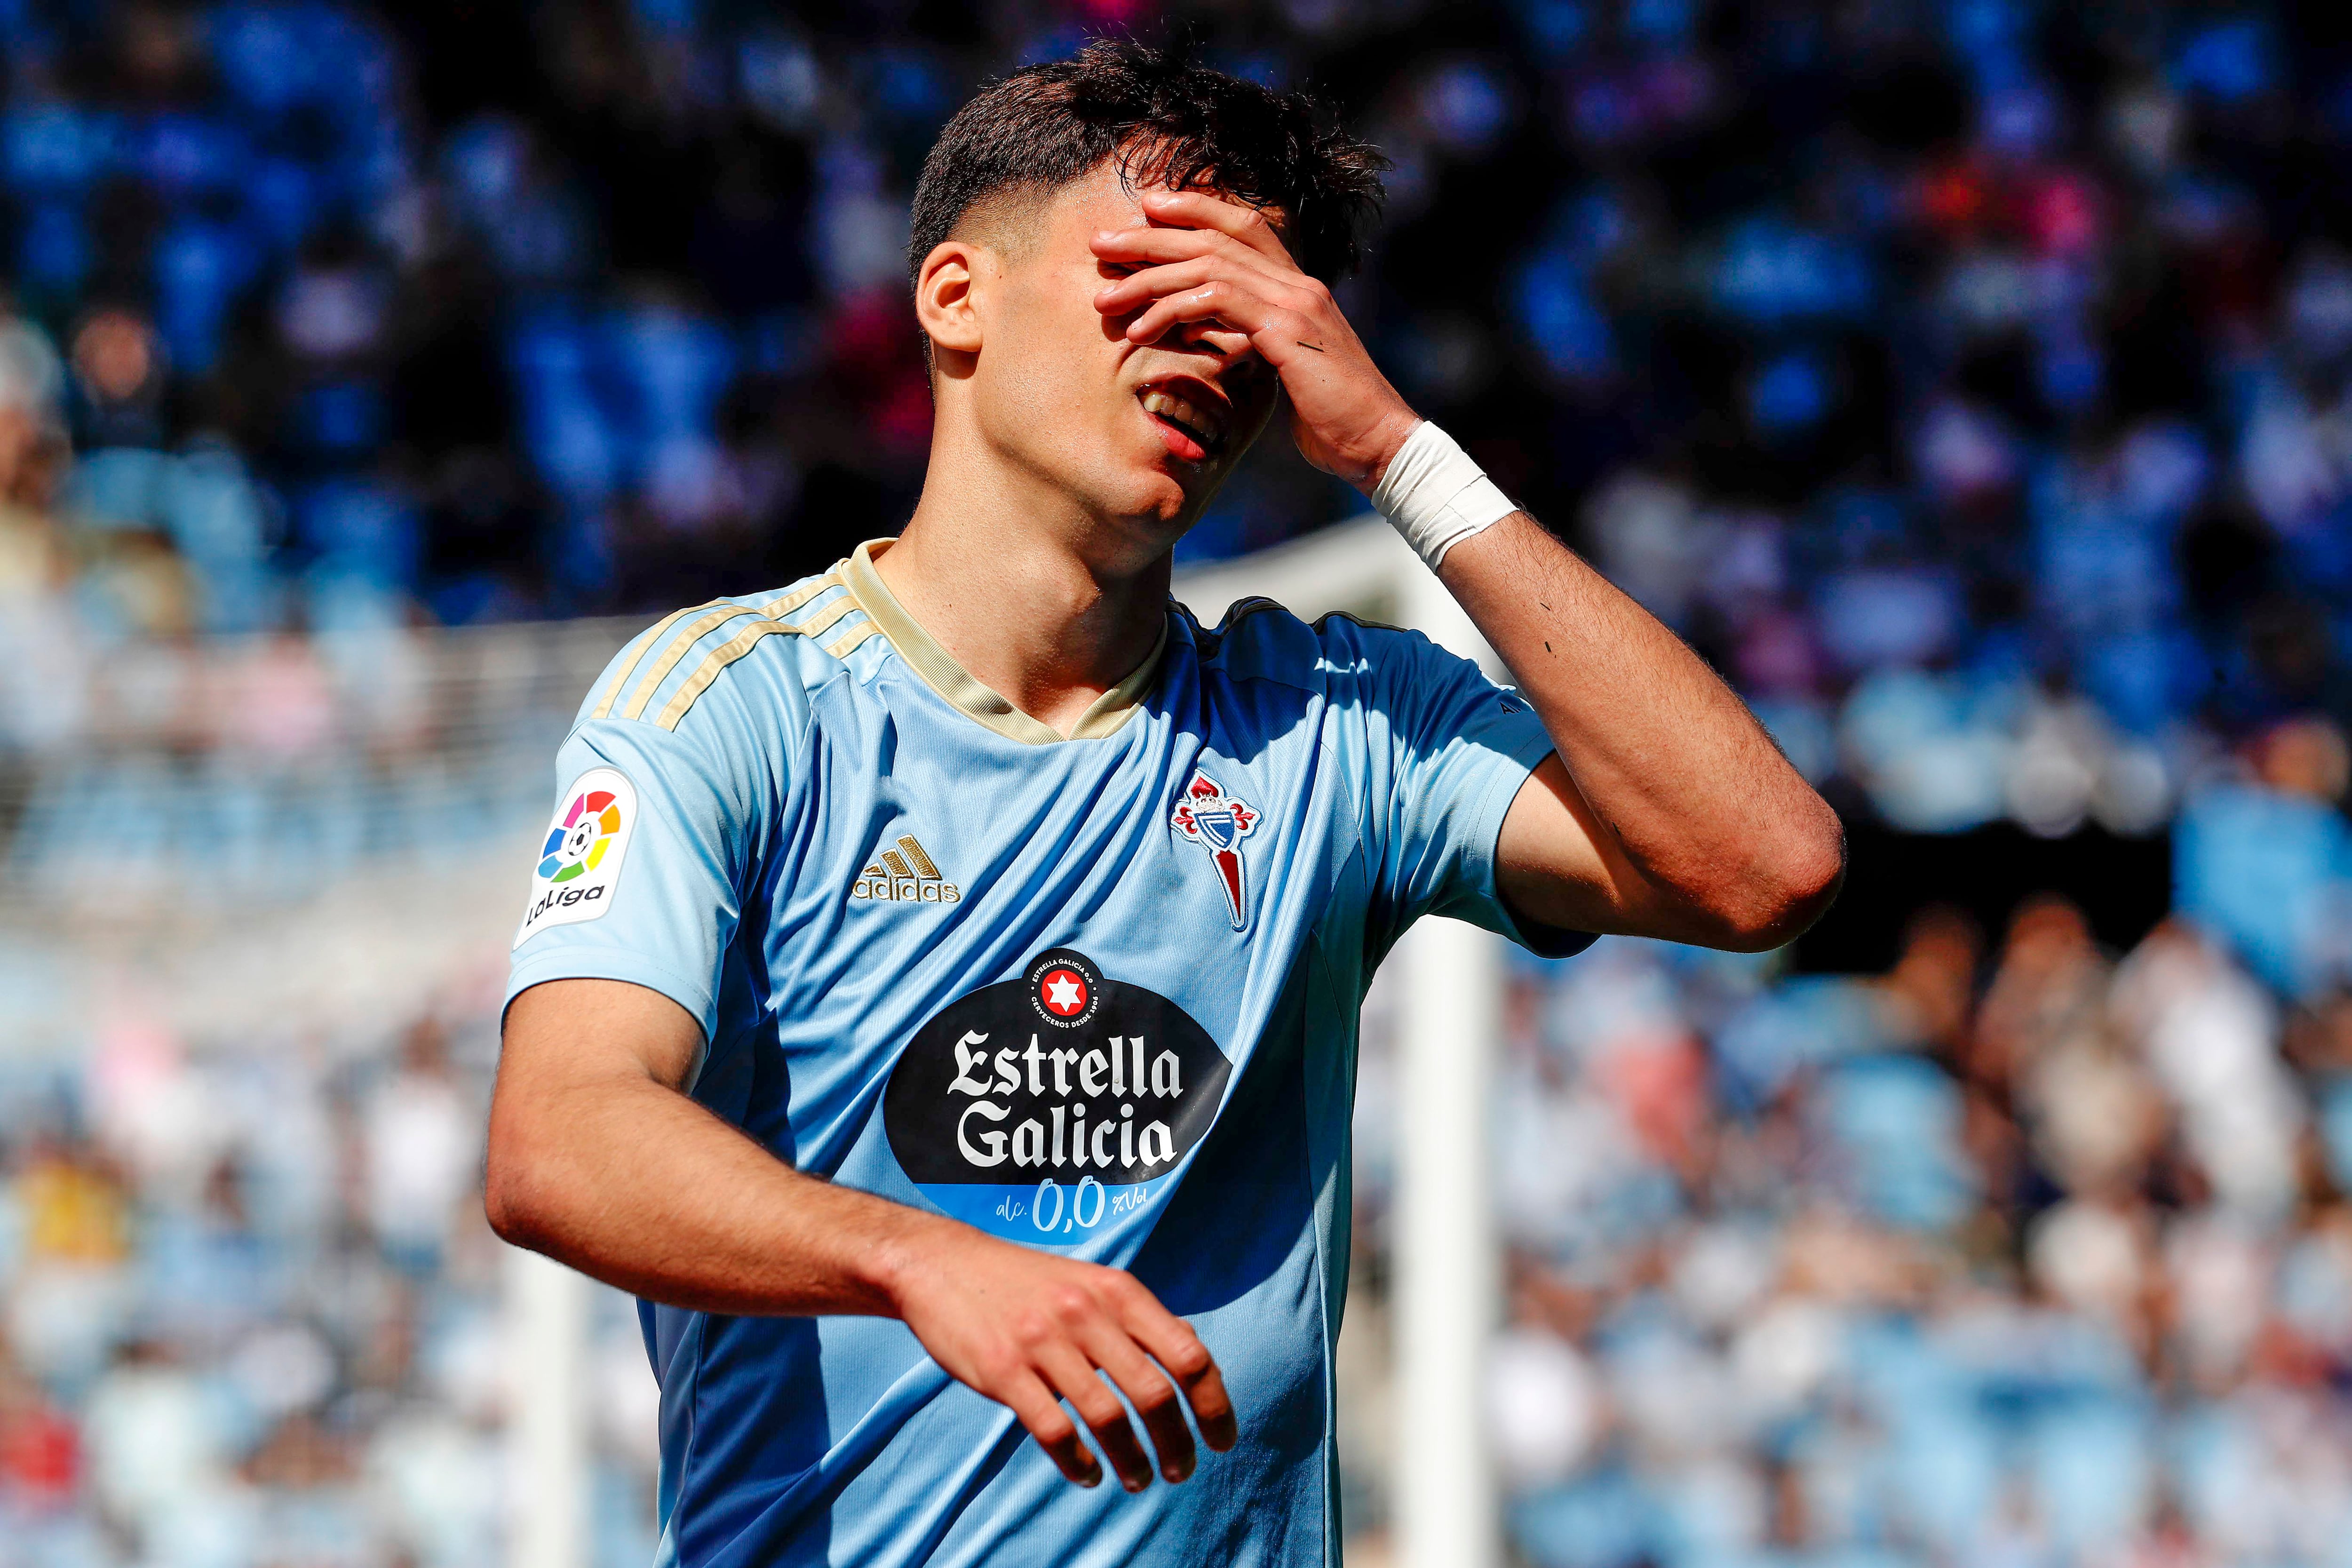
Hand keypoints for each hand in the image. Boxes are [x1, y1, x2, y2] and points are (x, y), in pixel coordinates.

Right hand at [884, 1219, 1236, 1490]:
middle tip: (1181, 1471)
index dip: (1214, 1404)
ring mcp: (1043, 1341)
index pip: (1189, 1354)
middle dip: (1178, 1443)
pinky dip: (1078, 1462)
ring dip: (1133, 1460)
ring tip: (1138, 1480)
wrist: (943, 1264)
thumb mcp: (1092, 1284)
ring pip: (1107, 1417)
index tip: (1222, 1440)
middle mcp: (1087, 1313)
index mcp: (1118, 1291)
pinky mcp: (1003, 1370)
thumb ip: (1139, 1321)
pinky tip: (1088, 1474)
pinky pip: (1053, 1430)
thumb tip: (1197, 1359)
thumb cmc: (1027, 1282)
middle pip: (1155, 1393)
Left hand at [1091, 189, 1420, 489]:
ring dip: (1148, 277)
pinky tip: (1140, 332)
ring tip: (1105, 299)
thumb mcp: (1287, 371)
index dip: (1193, 208)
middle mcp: (1298, 284)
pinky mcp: (1285, 330)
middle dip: (1150, 237)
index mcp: (1299, 287)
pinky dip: (1170, 311)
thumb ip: (1256, 345)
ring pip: (1207, 264)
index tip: (1146, 208)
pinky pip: (1216, 300)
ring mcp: (1294, 302)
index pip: (1243, 225)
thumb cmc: (1333, 419)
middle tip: (1099, 243)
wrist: (1379, 443)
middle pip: (1214, 236)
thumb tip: (1220, 344)